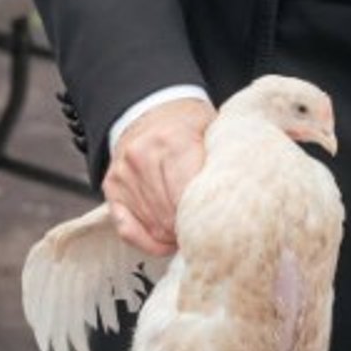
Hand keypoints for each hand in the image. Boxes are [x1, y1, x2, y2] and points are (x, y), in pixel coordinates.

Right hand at [102, 97, 214, 256]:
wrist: (152, 108)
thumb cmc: (188, 123)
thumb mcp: (213, 129)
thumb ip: (224, 161)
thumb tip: (239, 199)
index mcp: (172, 141)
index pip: (189, 196)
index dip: (206, 217)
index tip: (220, 224)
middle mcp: (142, 157)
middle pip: (171, 215)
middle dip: (192, 229)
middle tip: (209, 232)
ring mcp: (124, 174)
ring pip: (153, 226)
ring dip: (174, 236)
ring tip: (192, 231)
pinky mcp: (112, 187)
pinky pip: (127, 229)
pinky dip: (148, 241)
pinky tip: (165, 241)